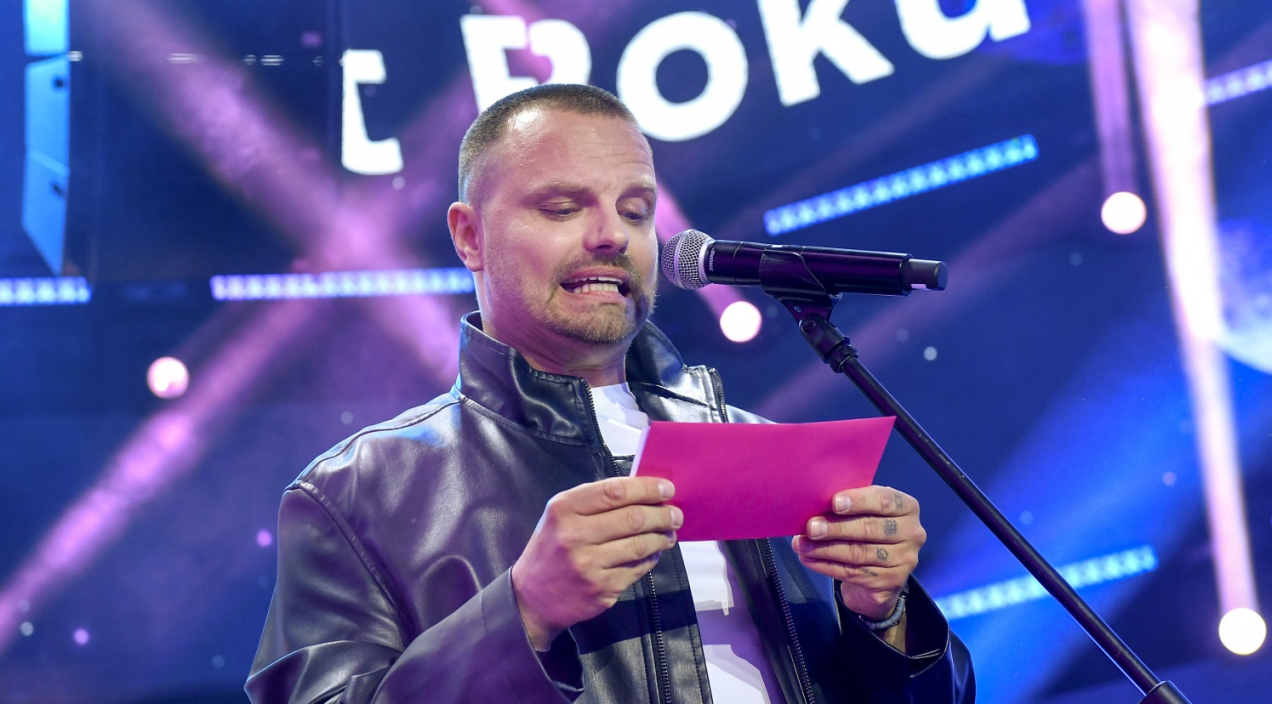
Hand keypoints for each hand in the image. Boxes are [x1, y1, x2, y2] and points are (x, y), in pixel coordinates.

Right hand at [511, 477, 681, 650]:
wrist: (531, 599)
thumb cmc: (551, 548)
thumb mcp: (560, 516)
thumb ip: (595, 501)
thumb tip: (642, 492)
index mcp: (563, 510)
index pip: (615, 492)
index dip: (647, 489)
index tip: (667, 489)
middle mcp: (574, 536)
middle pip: (633, 518)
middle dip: (662, 514)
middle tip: (675, 514)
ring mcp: (588, 566)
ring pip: (640, 545)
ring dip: (661, 537)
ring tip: (668, 533)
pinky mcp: (601, 590)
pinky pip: (637, 569)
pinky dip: (651, 558)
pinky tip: (653, 552)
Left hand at [792, 485, 924, 620]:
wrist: (880, 576)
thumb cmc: (869, 533)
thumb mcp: (865, 513)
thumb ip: (850, 506)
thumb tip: (816, 503)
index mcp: (907, 508)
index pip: (884, 500)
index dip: (858, 500)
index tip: (834, 503)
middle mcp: (912, 534)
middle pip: (870, 528)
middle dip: (835, 528)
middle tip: (810, 528)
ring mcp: (904, 560)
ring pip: (858, 553)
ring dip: (825, 548)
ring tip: (801, 545)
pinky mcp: (891, 583)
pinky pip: (853, 573)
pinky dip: (827, 566)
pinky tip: (809, 559)